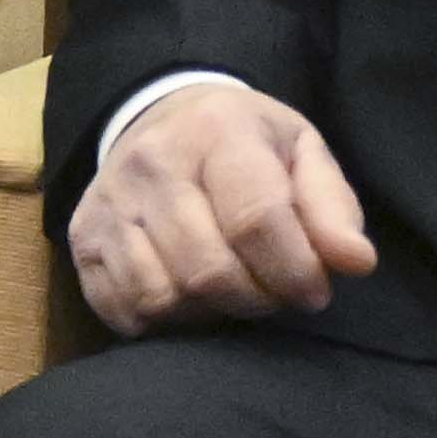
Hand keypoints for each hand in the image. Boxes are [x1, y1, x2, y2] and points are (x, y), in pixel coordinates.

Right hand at [66, 77, 377, 334]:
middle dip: (255, 299)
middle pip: (208, 270)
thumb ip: (332, 208)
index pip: (257, 220)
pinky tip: (187, 295)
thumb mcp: (302, 153)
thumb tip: (354, 263)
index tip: (314, 292)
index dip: (294, 272)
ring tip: (230, 291)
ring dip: (208, 312)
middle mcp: (152, 162)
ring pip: (162, 296)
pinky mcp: (82, 238)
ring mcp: (108, 202)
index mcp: (218, 131)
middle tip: (273, 293)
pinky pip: (123, 308)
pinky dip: (163, 320)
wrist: (161, 117)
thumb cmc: (247, 144)